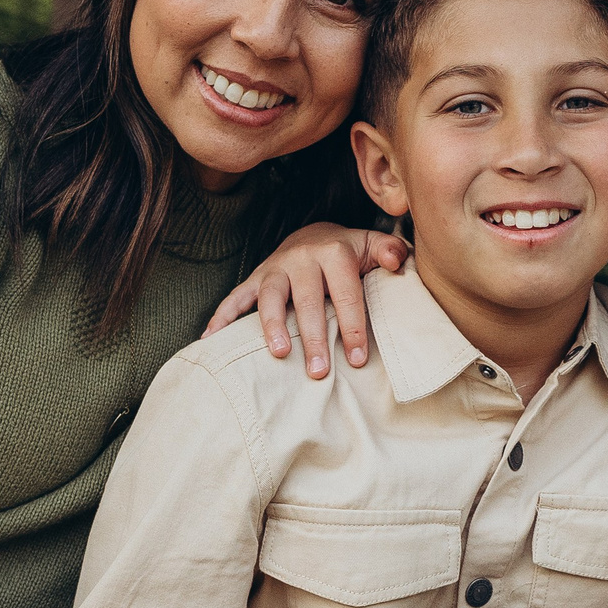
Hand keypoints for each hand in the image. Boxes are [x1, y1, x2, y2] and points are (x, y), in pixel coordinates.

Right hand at [204, 223, 409, 373]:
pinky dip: (222, 317)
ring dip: (272, 326)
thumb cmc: (350, 252)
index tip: (357, 359)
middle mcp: (301, 258)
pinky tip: (210, 339)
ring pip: (270, 298)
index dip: (353, 328)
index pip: (346, 294)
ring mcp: (275, 268)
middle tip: (319, 371)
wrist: (313, 235)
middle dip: (313, 337)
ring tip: (279, 353)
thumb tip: (397, 261)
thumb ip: (389, 251)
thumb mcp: (373, 246)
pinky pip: (236, 298)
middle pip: (307, 301)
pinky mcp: (255, 278)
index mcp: (333, 252)